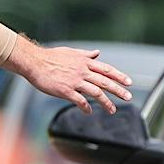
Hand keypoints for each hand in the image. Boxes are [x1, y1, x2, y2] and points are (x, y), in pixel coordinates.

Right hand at [20, 41, 134, 112]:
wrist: (34, 61)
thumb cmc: (51, 57)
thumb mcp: (71, 52)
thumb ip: (86, 54)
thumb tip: (97, 53)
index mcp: (84, 62)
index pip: (106, 69)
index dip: (119, 76)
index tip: (129, 83)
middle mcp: (82, 71)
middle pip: (105, 81)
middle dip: (118, 90)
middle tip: (128, 97)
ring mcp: (74, 81)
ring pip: (96, 92)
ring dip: (106, 102)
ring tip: (112, 110)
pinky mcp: (65, 90)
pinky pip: (80, 100)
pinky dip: (86, 107)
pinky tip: (89, 112)